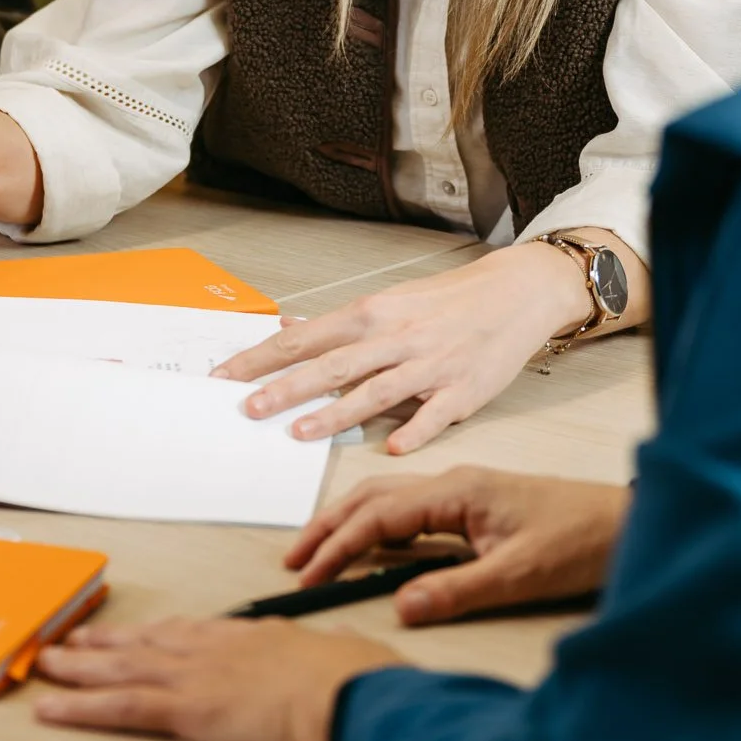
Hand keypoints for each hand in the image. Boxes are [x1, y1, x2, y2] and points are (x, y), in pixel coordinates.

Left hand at [33, 615, 401, 740]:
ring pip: (122, 669)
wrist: (348, 696)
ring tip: (45, 666)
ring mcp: (197, 675)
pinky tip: (50, 710)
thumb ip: (340, 651)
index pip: (194, 633)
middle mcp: (216, 648)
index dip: (158, 635)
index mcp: (256, 637)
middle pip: (148, 643)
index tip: (135, 634)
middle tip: (70, 642)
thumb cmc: (360, 683)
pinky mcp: (186, 708)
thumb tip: (347, 644)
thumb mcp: (353, 656)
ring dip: (78, 669)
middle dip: (105, 645)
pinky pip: (120, 708)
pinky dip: (80, 708)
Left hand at [212, 236, 635, 450]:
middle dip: (285, 387)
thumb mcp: (388, 302)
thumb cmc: (447, 300)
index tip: (225, 376)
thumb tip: (284, 327)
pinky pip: (433, 414)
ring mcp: (428, 364)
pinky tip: (390, 448)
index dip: (262, 358)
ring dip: (334, 413)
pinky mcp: (461, 390)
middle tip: (246, 408)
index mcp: (372, 314)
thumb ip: (337, 324)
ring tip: (298, 432)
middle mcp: (395, 337)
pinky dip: (413, 429)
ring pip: (373, 391)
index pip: (305, 339)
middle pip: (331, 365)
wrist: (514, 293)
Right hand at [289, 465, 628, 622]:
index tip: (308, 575)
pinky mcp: (476, 507)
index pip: (378, 515)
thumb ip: (458, 589)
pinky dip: (379, 526)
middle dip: (329, 527)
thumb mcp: (520, 574)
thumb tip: (401, 607)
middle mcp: (455, 483)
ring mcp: (465, 493)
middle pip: (372, 498)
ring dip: (350, 524)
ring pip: (389, 501)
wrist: (629, 523)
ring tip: (318, 553)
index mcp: (458, 490)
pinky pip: (412, 511)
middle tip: (294, 561)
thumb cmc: (584, 540)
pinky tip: (373, 548)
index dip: (338, 545)